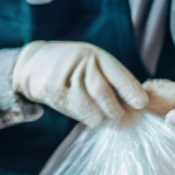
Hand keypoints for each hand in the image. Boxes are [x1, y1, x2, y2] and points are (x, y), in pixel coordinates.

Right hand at [12, 41, 147, 128]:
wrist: (33, 64)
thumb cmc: (73, 66)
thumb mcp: (93, 63)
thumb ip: (113, 79)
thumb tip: (138, 105)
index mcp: (94, 55)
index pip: (116, 73)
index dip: (131, 90)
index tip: (142, 104)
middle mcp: (77, 63)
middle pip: (102, 92)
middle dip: (115, 110)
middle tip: (123, 119)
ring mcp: (62, 76)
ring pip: (89, 106)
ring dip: (101, 117)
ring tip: (105, 118)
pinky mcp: (50, 91)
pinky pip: (74, 111)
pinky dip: (85, 117)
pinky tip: (88, 115)